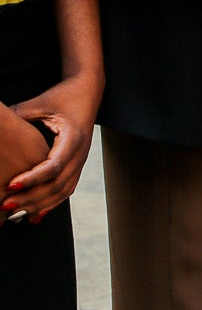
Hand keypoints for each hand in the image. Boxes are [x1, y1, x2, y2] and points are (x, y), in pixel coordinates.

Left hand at [5, 73, 98, 219]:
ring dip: (39, 205)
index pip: (53, 166)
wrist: (86, 94)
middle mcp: (80, 153)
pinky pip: (66, 190)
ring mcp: (81, 161)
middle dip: (30, 198)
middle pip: (58, 184)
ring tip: (14, 214)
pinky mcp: (77, 165)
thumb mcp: (38, 104)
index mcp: (72, 138)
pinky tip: (34, 215)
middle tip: (4, 206)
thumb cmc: (61, 98)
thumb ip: (17, 117)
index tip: (10, 185)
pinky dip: (50, 204)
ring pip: (63, 191)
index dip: (31, 179)